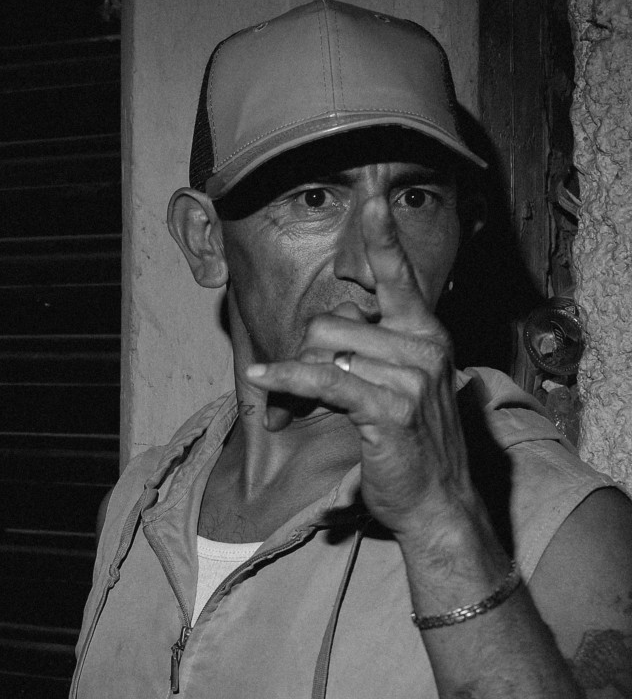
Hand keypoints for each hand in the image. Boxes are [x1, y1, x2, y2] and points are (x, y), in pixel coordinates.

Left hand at [241, 242, 483, 542]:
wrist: (437, 501)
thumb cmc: (409, 446)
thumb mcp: (395, 389)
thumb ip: (366, 355)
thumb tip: (318, 340)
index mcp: (426, 334)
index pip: (400, 276)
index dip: (382, 239)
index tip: (373, 197)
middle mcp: (424, 346)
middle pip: (332, 322)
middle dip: (301, 355)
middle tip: (289, 390)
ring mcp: (411, 376)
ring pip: (323, 352)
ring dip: (293, 381)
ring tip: (287, 409)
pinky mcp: (389, 407)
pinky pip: (323, 380)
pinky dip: (286, 379)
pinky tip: (261, 379)